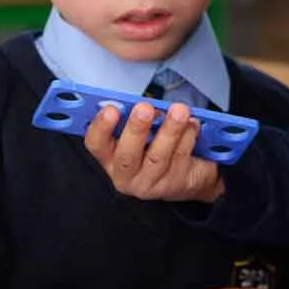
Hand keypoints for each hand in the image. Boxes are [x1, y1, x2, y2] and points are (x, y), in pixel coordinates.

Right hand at [84, 100, 222, 202]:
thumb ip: (136, 119)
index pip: (96, 144)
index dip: (100, 127)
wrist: (188, 176)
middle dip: (136, 129)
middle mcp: (125, 175)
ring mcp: (150, 183)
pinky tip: (192, 124)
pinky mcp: (174, 185)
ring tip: (179, 111)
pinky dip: (188, 137)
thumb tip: (139, 103)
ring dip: (170, 130)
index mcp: (110, 158)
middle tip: (145, 108)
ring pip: (158, 157)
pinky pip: (180, 157)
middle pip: (127, 155)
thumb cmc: (157, 148)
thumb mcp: (142, 133)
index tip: (110, 109)